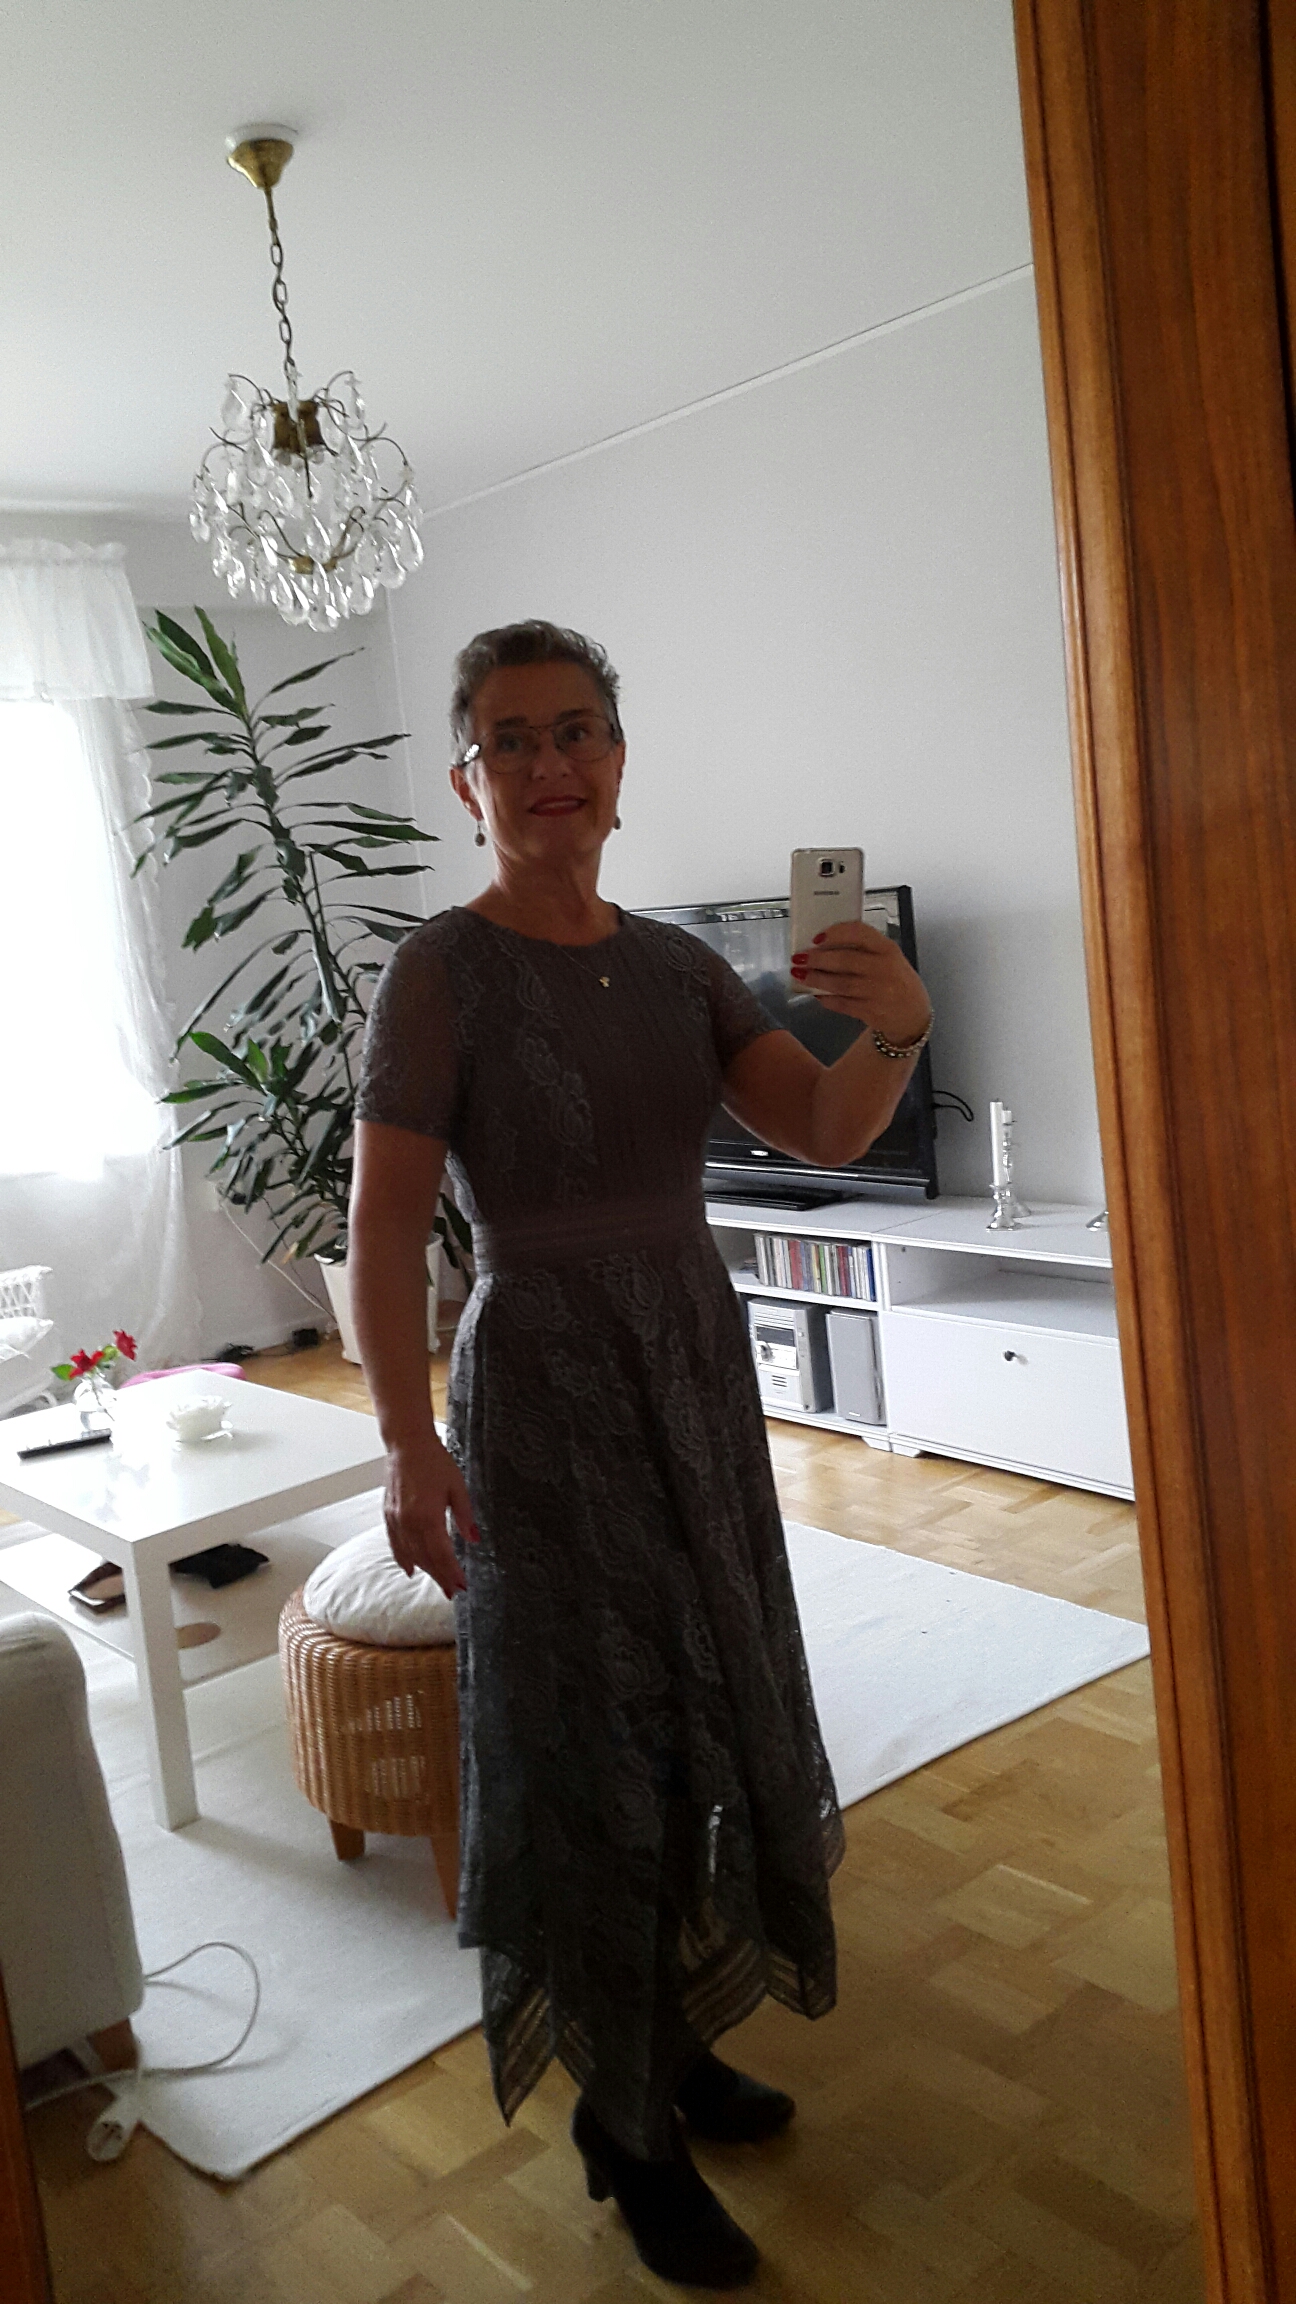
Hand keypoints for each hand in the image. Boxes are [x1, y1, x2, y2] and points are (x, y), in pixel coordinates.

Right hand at [384, 1434, 477, 1597]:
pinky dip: (403, 1558)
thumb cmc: (434, 1461)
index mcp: (428, 1516)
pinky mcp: (388, 1515)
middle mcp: (409, 1521)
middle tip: (452, 1591)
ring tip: (438, 1581)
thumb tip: (474, 1539)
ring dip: (425, 1570)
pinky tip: (410, 1569)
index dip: (452, 1572)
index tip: (462, 1586)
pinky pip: (395, 1544)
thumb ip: (465, 1516)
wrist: (407, 1445)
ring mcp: (396, 1519)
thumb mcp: (457, 1487)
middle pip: (426, 1558)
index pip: (441, 1554)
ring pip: (410, 1554)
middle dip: (440, 1576)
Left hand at [790, 920, 931, 1042]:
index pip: (859, 933)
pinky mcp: (871, 1011)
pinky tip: (816, 993)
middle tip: (799, 958)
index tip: (816, 937)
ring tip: (800, 975)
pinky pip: (842, 1003)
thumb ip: (862, 949)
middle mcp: (884, 968)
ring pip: (840, 984)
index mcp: (887, 949)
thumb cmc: (895, 980)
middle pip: (845, 960)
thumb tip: (822, 945)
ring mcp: (878, 992)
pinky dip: (826, 998)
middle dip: (817, 959)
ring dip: (816, 979)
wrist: (913, 1013)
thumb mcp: (887, 957)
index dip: (835, 933)